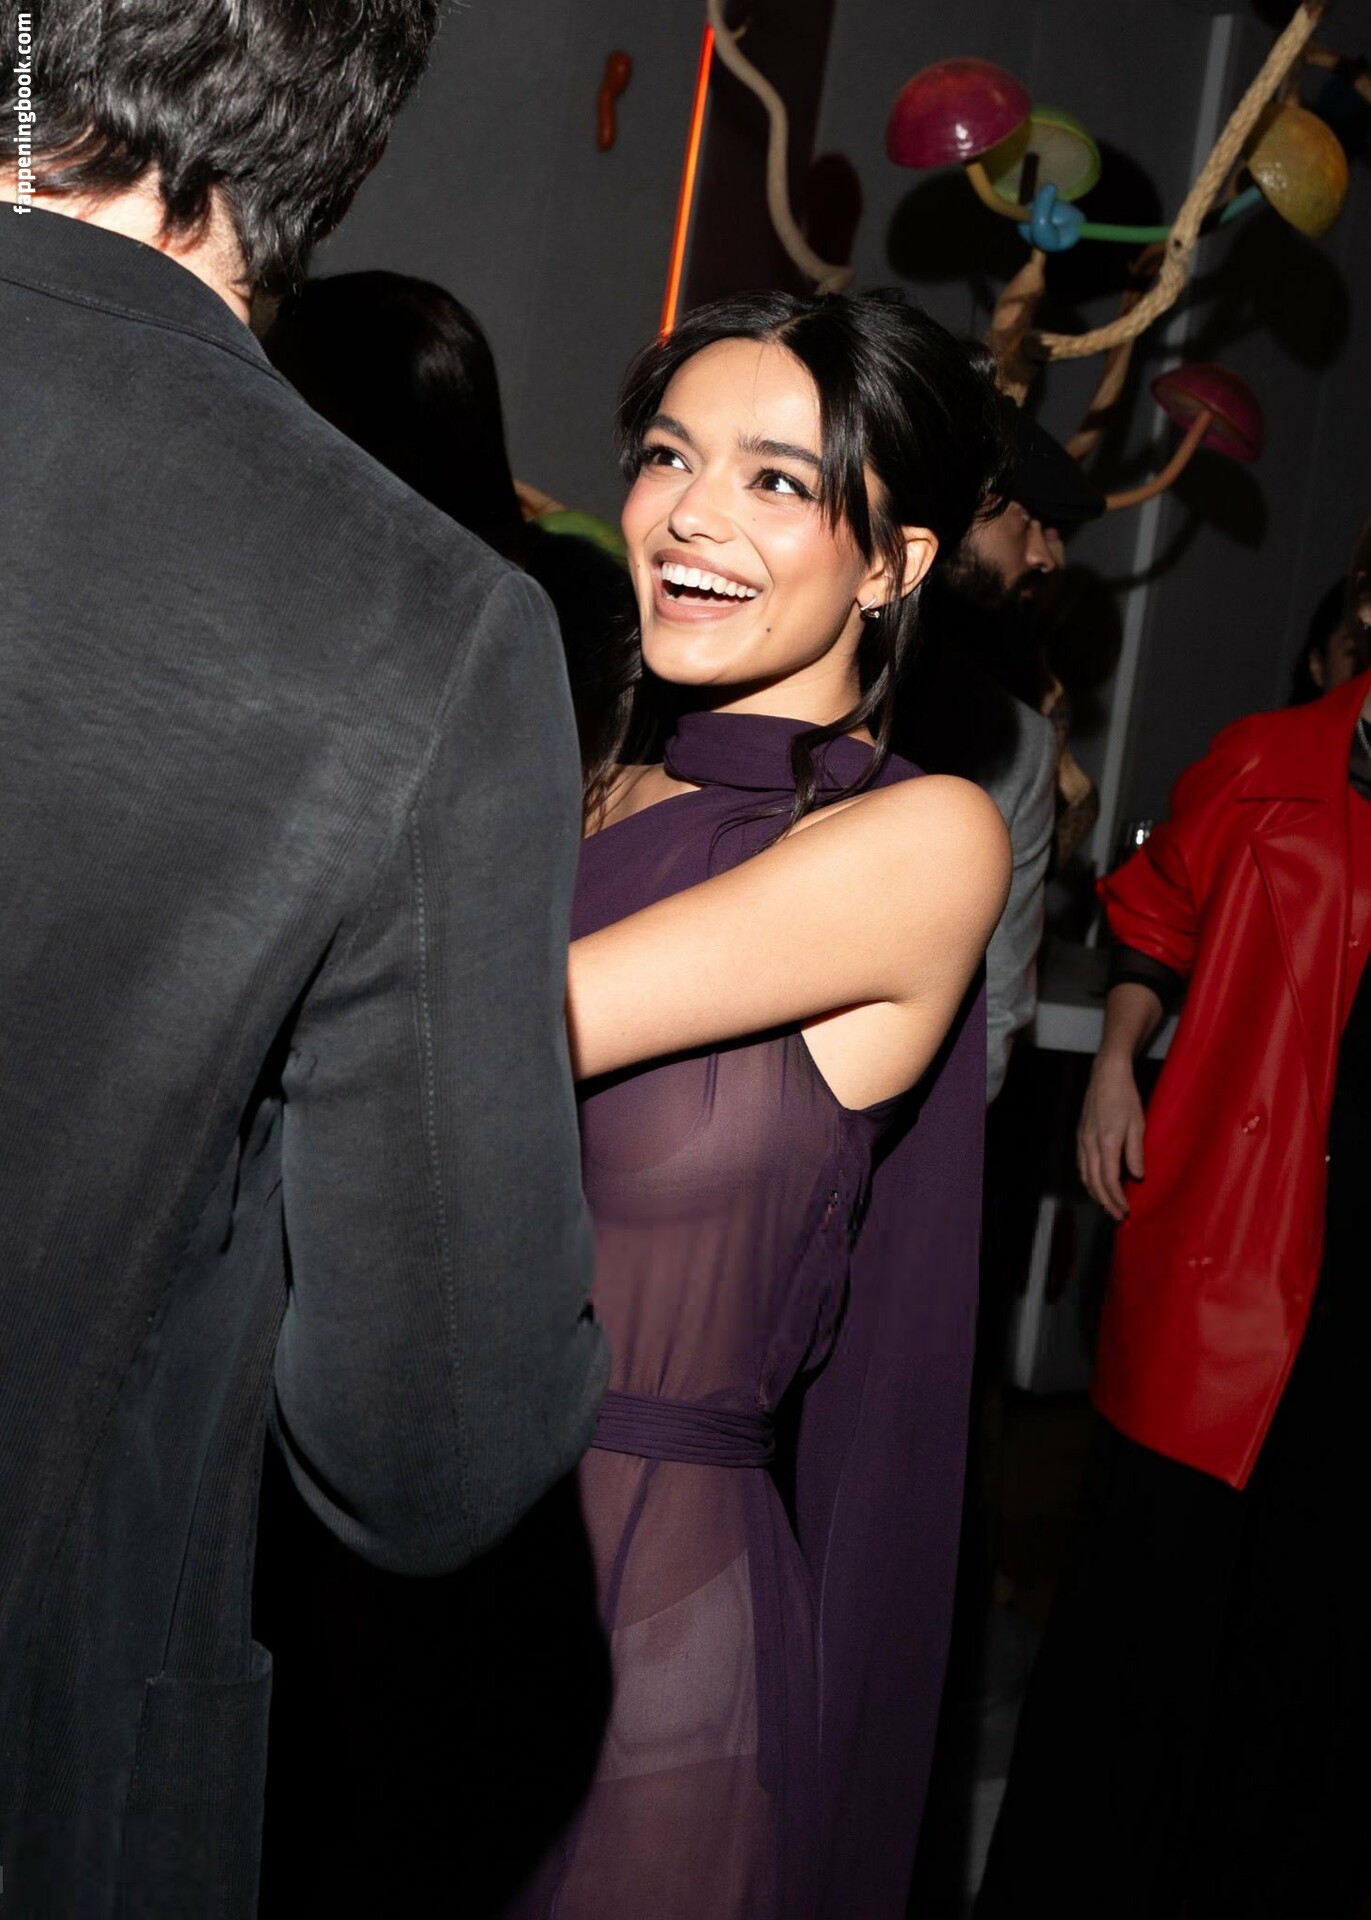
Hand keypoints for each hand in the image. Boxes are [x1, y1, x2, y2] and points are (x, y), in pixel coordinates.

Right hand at [1077, 1050, 1144, 1220]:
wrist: (1106, 1076)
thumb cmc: (1126, 1097)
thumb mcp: (1138, 1124)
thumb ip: (1136, 1152)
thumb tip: (1137, 1176)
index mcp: (1107, 1142)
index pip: (1109, 1179)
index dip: (1117, 1198)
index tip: (1126, 1210)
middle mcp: (1090, 1144)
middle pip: (1094, 1181)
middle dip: (1106, 1201)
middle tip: (1117, 1216)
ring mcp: (1082, 1140)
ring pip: (1085, 1175)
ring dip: (1095, 1193)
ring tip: (1107, 1204)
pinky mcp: (1080, 1136)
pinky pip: (1081, 1164)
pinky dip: (1088, 1179)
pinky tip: (1095, 1183)